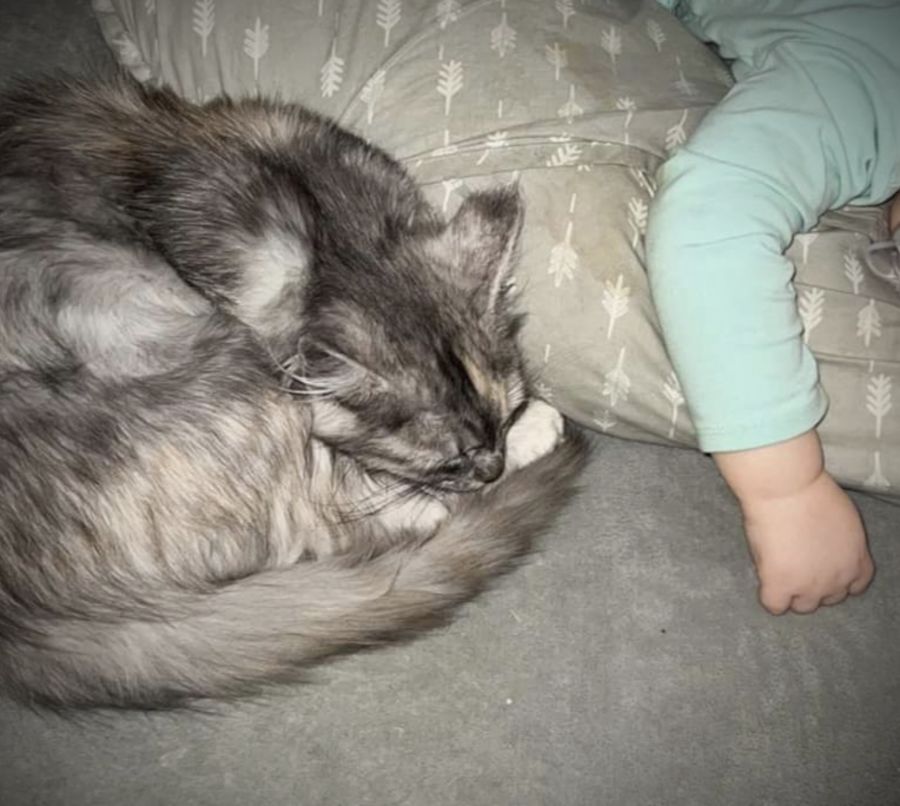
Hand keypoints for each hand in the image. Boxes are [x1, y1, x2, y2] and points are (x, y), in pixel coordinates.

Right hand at [714, 429, 874, 614]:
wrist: (786, 488)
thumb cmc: (810, 491)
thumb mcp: (842, 520)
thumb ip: (837, 544)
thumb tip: (822, 550)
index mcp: (857, 559)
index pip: (855, 586)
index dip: (836, 578)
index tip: (821, 567)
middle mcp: (838, 578)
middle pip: (828, 598)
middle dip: (813, 585)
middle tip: (795, 564)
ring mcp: (810, 586)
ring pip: (803, 606)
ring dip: (791, 593)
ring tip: (777, 571)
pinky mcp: (781, 585)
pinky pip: (774, 605)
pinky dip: (769, 597)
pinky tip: (764, 579)